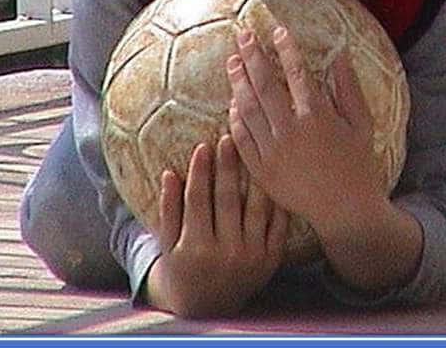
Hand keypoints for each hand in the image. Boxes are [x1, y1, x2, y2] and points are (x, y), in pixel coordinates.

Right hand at [143, 135, 288, 317]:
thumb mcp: (167, 243)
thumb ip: (168, 209)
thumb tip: (169, 173)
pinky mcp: (272, 260)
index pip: (198, 200)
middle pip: (229, 199)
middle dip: (228, 166)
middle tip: (229, 139)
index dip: (200, 171)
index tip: (203, 145)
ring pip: (257, 207)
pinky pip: (278, 223)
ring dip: (256, 176)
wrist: (209, 306)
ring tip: (255, 150)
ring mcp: (253, 257)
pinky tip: (275, 175)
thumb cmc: (183, 266)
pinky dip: (276, 199)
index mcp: (197, 248)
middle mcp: (227, 254)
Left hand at [226, 26, 384, 237]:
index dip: (286, 49)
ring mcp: (272, 152)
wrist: (346, 212)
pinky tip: (233, 102)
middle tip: (243, 35)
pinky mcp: (261, 170)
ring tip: (232, 61)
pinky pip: (241, 138)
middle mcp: (290, 132)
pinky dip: (235, 118)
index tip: (277, 30)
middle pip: (264, 85)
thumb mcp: (362, 124)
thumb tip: (340, 55)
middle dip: (252, 56)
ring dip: (238, 82)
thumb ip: (349, 88)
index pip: (296, 73)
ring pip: (247, 109)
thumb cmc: (359, 166)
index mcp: (317, 117)